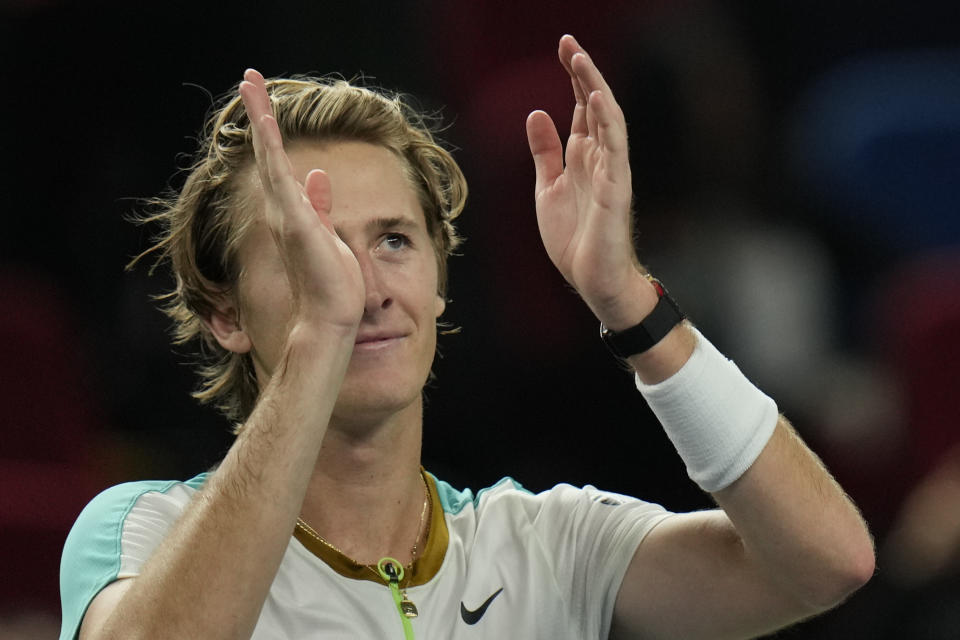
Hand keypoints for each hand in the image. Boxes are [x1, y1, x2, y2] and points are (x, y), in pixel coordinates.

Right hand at [239, 70, 364, 331]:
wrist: (329, 317)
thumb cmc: (332, 284)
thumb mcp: (330, 236)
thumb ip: (320, 205)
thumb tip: (318, 176)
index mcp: (292, 211)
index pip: (279, 163)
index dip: (271, 132)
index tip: (266, 104)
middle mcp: (283, 208)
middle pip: (267, 151)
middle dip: (259, 113)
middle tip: (250, 77)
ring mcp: (286, 212)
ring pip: (269, 155)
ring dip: (260, 117)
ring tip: (251, 83)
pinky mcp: (295, 219)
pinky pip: (279, 175)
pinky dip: (271, 146)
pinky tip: (266, 119)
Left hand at [526, 36, 655, 329]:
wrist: (592, 280)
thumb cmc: (575, 240)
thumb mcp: (548, 189)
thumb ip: (545, 152)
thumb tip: (537, 113)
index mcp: (581, 157)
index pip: (579, 107)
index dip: (572, 77)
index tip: (563, 48)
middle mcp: (598, 157)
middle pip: (592, 104)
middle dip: (581, 72)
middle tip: (568, 41)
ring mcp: (610, 170)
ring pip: (606, 118)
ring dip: (594, 87)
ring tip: (579, 58)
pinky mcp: (616, 187)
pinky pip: (615, 147)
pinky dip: (607, 120)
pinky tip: (596, 97)